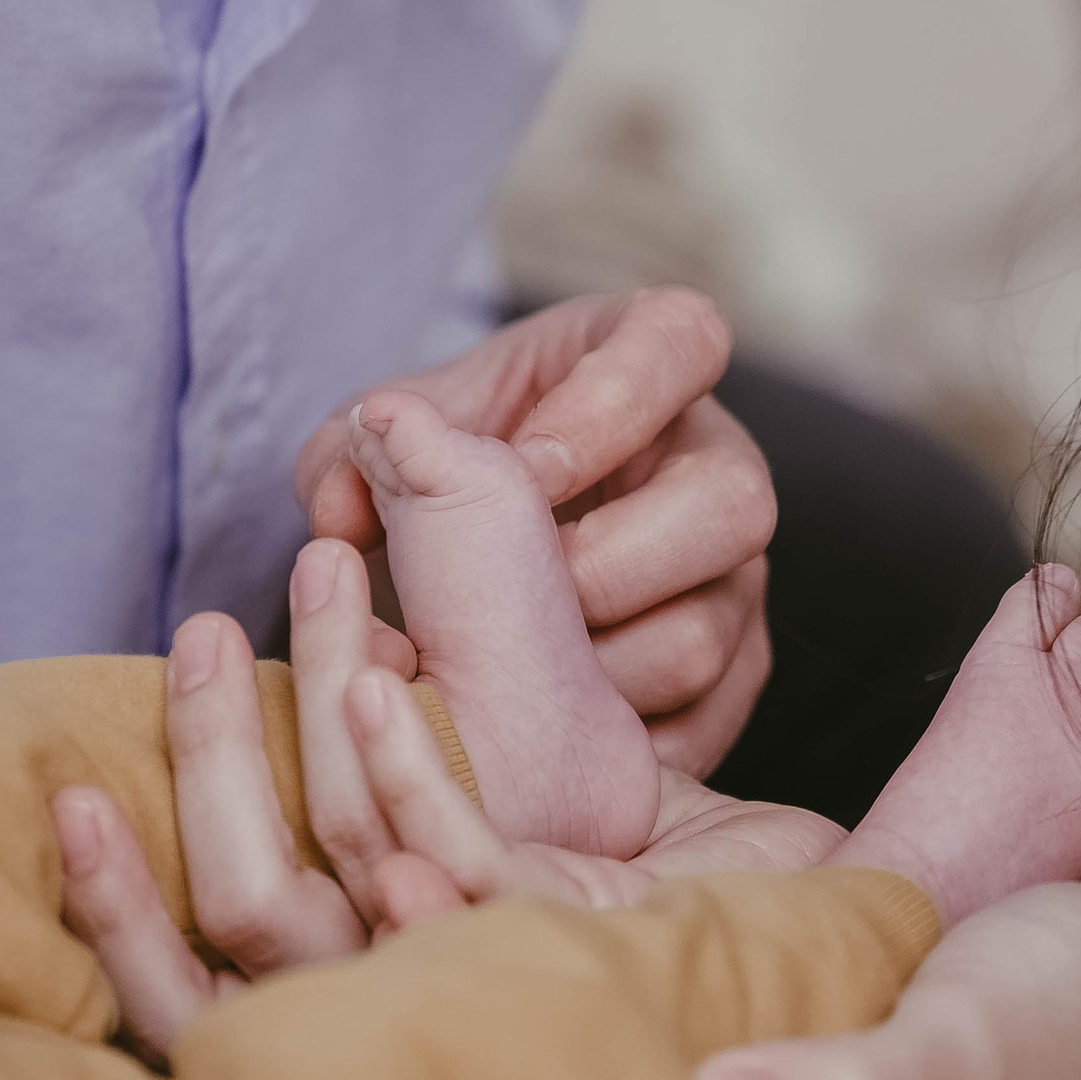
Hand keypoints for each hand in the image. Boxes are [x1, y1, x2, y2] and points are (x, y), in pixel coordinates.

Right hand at [53, 547, 539, 1050]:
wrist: (717, 936)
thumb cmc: (581, 900)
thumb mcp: (444, 856)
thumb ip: (362, 803)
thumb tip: (314, 685)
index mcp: (326, 1007)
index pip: (181, 994)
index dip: (118, 911)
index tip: (73, 799)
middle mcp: (372, 1008)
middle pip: (248, 903)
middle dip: (211, 755)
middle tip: (202, 626)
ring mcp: (454, 977)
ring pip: (349, 843)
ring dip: (313, 698)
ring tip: (317, 572)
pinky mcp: (540, 937)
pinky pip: (454, 851)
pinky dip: (403, 765)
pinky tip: (375, 677)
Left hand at [296, 289, 774, 775]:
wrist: (477, 565)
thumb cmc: (447, 475)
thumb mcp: (390, 437)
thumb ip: (354, 454)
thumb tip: (343, 505)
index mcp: (647, 363)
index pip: (681, 340)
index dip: (611, 407)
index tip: (528, 465)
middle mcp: (717, 463)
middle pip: (734, 504)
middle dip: (608, 563)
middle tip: (517, 597)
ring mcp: (737, 575)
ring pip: (706, 633)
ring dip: (591, 671)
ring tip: (501, 676)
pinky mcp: (734, 671)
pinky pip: (702, 720)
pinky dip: (611, 739)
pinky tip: (537, 731)